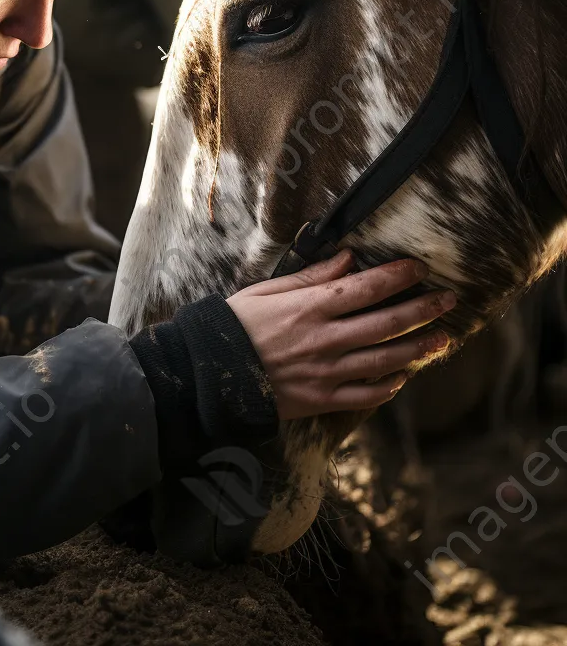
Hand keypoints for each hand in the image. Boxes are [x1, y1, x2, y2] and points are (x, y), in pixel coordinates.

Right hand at [226, 249, 453, 420]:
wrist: (210, 373)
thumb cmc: (236, 325)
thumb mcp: (267, 290)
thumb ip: (310, 276)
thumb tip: (348, 258)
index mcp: (309, 307)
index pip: (365, 288)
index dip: (397, 277)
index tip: (420, 268)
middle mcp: (323, 339)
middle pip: (385, 323)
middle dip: (422, 310)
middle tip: (448, 300)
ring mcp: (325, 372)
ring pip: (384, 360)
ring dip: (418, 348)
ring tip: (442, 338)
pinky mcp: (322, 400)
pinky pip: (365, 395)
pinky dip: (389, 386)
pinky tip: (404, 375)